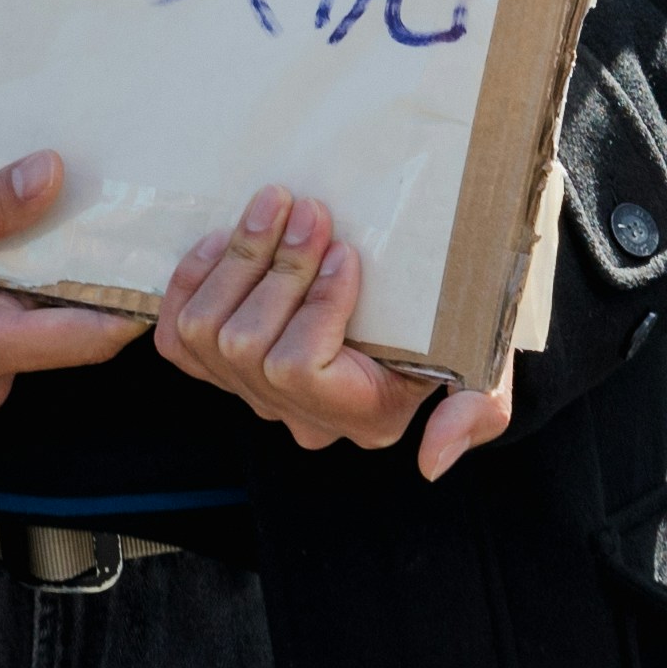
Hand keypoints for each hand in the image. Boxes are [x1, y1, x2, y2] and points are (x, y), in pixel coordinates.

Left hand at [149, 190, 513, 482]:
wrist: (435, 297)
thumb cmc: (459, 320)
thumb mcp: (487, 364)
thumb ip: (476, 413)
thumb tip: (433, 461)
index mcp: (363, 416)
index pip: (302, 370)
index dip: (314, 305)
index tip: (346, 252)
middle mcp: (302, 414)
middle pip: (247, 346)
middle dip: (273, 268)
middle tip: (308, 209)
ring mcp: (257, 390)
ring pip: (210, 333)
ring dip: (237, 259)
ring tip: (274, 206)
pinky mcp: (223, 362)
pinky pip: (179, 336)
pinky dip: (192, 281)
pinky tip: (225, 239)